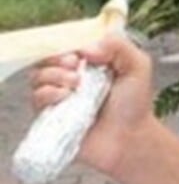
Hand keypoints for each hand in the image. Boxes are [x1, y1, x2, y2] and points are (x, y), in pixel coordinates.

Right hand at [30, 35, 161, 178]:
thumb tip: (87, 48)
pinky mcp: (50, 116)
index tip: (80, 54)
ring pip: (37, 76)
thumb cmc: (134, 105)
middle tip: (77, 69)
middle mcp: (70, 77)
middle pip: (46, 58)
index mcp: (89, 63)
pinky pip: (36, 99)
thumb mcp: (138, 66)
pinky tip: (65, 99)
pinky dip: (48, 94)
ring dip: (54, 76)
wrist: (128, 139)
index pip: (66, 44)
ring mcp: (59, 97)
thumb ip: (119, 46)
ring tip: (76, 86)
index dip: (67, 45)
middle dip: (57, 59)